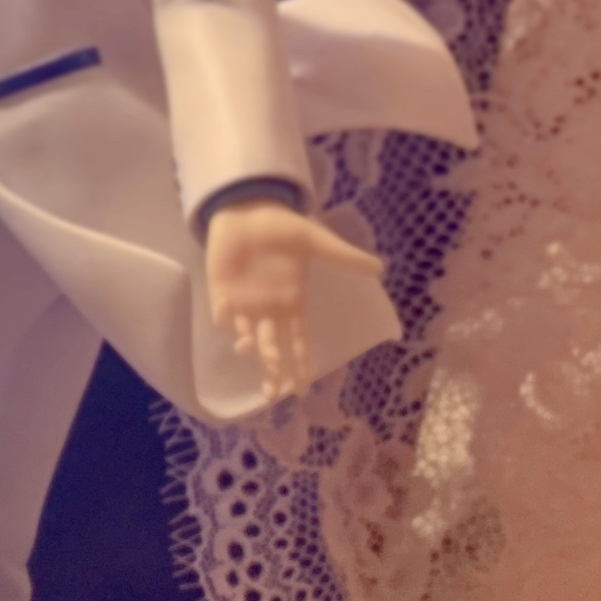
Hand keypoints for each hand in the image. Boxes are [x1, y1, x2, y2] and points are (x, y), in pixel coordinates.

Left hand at [200, 194, 382, 404]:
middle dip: (271, 371)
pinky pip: (220, 312)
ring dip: (247, 345)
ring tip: (249, 348)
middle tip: (272, 392)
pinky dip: (223, 315)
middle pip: (270, 349)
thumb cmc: (285, 228)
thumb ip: (345, 257)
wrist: (251, 208)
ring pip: (243, 335)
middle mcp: (267, 309)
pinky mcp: (220, 290)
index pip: (298, 342)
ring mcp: (243, 302)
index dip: (300, 365)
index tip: (303, 390)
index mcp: (292, 302)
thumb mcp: (318, 241)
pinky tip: (227, 309)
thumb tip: (380, 267)